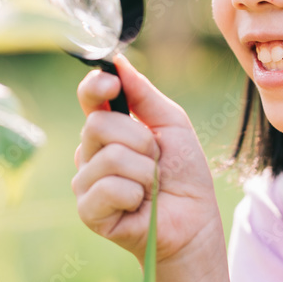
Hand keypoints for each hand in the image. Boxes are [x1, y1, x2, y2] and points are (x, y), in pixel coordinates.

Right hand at [72, 54, 220, 265]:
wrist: (195, 220)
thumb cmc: (184, 172)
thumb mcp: (171, 123)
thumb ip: (144, 94)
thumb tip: (118, 61)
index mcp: (109, 128)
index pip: (88, 97)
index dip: (96, 86)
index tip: (113, 85)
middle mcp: (91, 152)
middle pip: (99, 124)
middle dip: (141, 141)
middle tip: (156, 160)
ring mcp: (86, 182)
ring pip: (109, 156)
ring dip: (145, 171)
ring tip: (151, 186)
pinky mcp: (89, 210)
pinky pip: (109, 187)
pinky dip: (136, 194)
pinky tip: (139, 205)